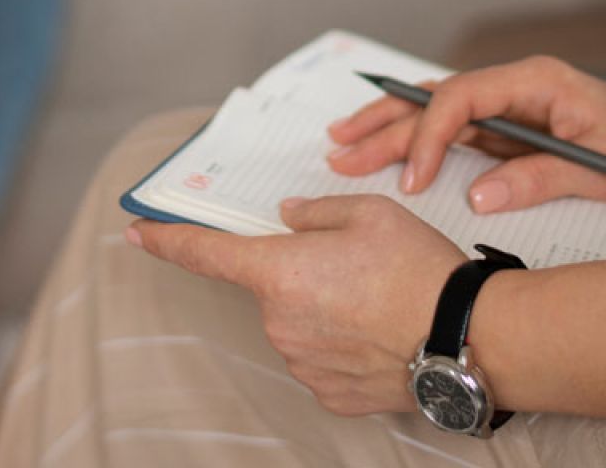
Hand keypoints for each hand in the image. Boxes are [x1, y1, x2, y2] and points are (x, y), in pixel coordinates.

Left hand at [130, 196, 467, 415]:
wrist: (468, 338)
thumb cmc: (419, 270)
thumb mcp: (369, 212)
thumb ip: (315, 211)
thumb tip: (289, 219)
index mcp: (279, 271)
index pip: (205, 253)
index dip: (167, 240)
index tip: (137, 232)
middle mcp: (279, 322)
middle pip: (272, 288)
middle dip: (301, 273)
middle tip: (356, 266)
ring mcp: (302, 363)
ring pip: (297, 323)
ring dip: (324, 310)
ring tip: (378, 301)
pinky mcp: (329, 394)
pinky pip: (320, 358)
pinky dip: (342, 344)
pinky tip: (379, 333)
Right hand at [329, 59, 605, 213]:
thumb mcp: (601, 173)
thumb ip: (537, 180)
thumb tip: (476, 198)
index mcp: (535, 82)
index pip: (461, 99)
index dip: (429, 137)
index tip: (412, 180)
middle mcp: (514, 85)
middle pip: (434, 98)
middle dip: (385, 124)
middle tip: (340, 151)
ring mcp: (509, 104)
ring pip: (434, 110)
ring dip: (388, 126)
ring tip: (341, 142)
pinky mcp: (507, 126)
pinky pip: (451, 129)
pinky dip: (416, 139)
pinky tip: (384, 147)